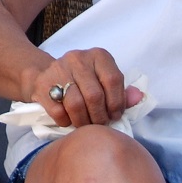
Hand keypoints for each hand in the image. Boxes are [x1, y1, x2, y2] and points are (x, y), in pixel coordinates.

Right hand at [28, 47, 143, 128]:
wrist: (44, 75)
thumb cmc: (81, 81)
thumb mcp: (103, 80)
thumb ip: (122, 91)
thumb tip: (138, 98)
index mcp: (98, 56)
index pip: (113, 80)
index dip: (117, 103)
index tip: (115, 115)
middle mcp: (78, 58)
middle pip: (94, 95)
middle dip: (100, 116)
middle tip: (100, 124)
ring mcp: (59, 70)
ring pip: (76, 105)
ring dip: (84, 122)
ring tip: (86, 126)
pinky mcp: (43, 85)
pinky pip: (59, 112)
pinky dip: (66, 122)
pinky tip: (70, 121)